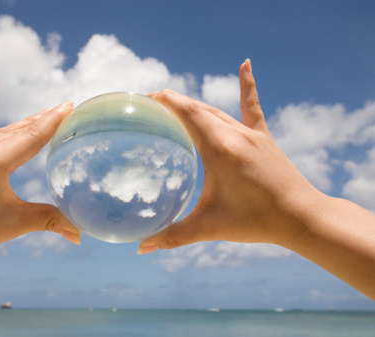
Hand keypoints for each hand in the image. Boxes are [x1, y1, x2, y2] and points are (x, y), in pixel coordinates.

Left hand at [0, 74, 79, 304]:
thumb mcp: (11, 225)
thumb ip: (49, 221)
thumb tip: (80, 235)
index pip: (32, 138)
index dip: (53, 122)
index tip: (69, 106)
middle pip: (18, 130)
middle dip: (43, 119)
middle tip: (65, 108)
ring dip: (22, 123)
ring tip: (43, 113)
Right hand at [138, 60, 374, 299]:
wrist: (301, 217)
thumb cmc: (256, 221)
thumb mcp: (210, 226)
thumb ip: (173, 237)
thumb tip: (142, 248)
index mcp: (220, 149)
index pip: (188, 114)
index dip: (166, 102)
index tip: (147, 98)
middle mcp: (235, 134)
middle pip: (199, 109)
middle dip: (175, 102)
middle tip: (154, 101)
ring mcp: (251, 134)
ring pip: (217, 111)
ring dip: (195, 105)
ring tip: (177, 102)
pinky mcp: (263, 138)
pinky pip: (252, 108)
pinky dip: (247, 86)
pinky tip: (245, 64)